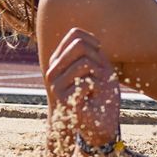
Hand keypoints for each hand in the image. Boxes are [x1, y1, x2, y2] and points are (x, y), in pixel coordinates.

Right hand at [45, 27, 120, 148]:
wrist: (103, 122)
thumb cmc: (103, 93)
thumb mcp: (100, 66)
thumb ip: (91, 51)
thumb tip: (81, 36)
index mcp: (60, 60)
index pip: (75, 34)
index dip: (94, 43)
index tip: (100, 59)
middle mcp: (53, 70)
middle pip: (79, 44)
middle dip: (98, 59)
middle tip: (100, 76)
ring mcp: (55, 84)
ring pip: (85, 62)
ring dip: (100, 76)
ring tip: (97, 89)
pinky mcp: (62, 98)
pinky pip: (88, 81)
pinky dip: (99, 89)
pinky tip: (94, 99)